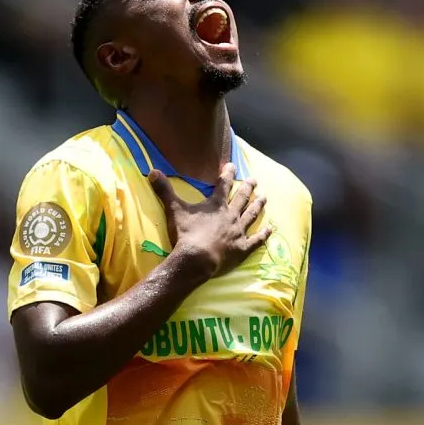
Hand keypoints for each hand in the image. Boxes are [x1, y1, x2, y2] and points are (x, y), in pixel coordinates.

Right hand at [150, 163, 269, 278]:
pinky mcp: (243, 248)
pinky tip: (271, 229)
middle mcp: (231, 215)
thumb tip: (152, 171)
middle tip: (254, 180)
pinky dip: (264, 235)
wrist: (197, 258)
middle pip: (242, 198)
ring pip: (252, 215)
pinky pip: (257, 240)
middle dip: (248, 187)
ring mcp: (239, 232)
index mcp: (216, 205)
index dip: (227, 173)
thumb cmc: (186, 234)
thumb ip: (164, 190)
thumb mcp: (173, 209)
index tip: (232, 165)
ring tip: (265, 197)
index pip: (223, 184)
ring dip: (258, 205)